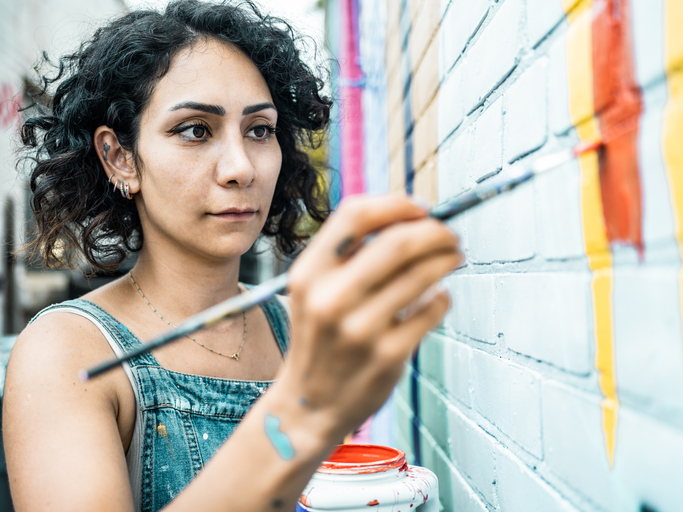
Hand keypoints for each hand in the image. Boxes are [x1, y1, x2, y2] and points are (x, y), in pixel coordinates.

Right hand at [282, 194, 463, 439]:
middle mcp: (330, 298)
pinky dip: (443, 296)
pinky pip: (432, 309)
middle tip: (450, 235)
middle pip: (398, 241)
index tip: (422, 209)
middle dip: (436, 231)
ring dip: (448, 258)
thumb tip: (408, 214)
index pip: (356, 214)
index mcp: (309, 273)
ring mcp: (360, 329)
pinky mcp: (388, 355)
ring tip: (454, 257)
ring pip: (423, 274)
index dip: (397, 204)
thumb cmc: (320, 336)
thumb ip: (348, 253)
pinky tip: (438, 296)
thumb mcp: (313, 290)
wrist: (308, 403)